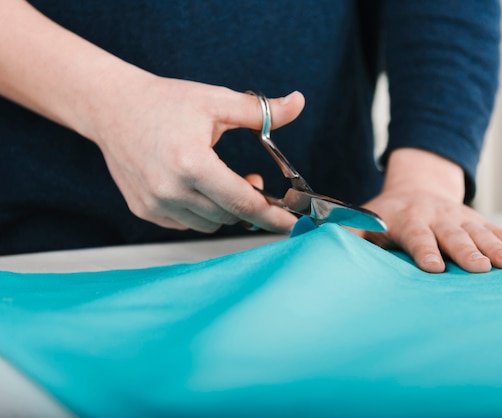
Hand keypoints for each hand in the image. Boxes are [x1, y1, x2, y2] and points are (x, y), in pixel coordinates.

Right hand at [89, 76, 304, 232]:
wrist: (111, 107)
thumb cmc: (165, 102)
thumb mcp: (216, 100)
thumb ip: (260, 111)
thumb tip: (299, 103)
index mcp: (192, 163)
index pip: (243, 202)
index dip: (272, 215)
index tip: (292, 223)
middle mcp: (170, 190)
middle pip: (230, 216)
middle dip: (251, 205)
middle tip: (255, 180)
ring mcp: (154, 204)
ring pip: (210, 224)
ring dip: (226, 209)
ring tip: (225, 180)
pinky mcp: (144, 210)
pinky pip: (187, 224)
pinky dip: (202, 212)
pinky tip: (199, 187)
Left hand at [357, 149, 501, 272]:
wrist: (417, 187)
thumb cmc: (386, 214)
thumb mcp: (365, 219)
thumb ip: (350, 232)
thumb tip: (326, 242)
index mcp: (408, 219)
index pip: (417, 237)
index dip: (426, 251)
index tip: (435, 267)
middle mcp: (437, 217)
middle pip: (454, 236)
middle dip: (468, 252)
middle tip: (480, 269)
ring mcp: (461, 218)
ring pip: (482, 233)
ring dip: (498, 249)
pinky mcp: (479, 221)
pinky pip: (501, 230)